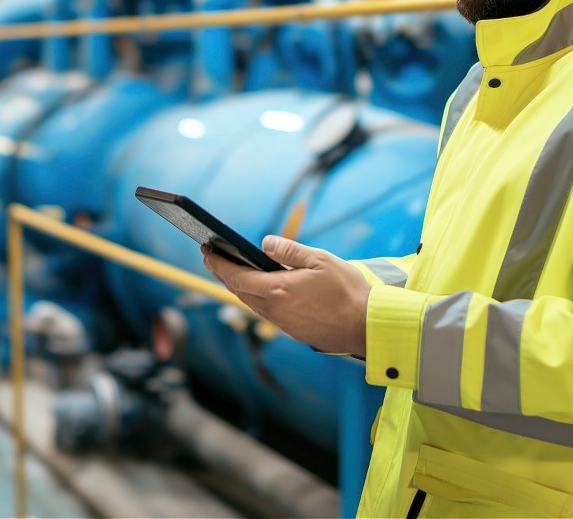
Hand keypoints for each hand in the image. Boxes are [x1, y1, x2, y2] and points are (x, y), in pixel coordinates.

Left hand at [203, 236, 368, 357]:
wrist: (366, 326)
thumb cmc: (347, 291)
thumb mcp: (320, 260)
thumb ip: (289, 250)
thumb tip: (264, 243)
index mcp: (277, 290)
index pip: (236, 276)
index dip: (218, 263)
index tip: (206, 250)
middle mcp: (274, 309)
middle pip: (238, 290)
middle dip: (222, 272)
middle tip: (212, 256)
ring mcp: (282, 323)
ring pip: (251, 302)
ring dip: (237, 285)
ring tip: (231, 270)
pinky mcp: (292, 330)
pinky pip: (265, 311)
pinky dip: (254, 296)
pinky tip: (258, 288)